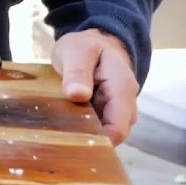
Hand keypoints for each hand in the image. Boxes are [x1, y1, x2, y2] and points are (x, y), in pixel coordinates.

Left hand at [52, 29, 138, 145]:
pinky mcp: (107, 116)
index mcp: (122, 89)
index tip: (70, 141)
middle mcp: (126, 105)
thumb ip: (77, 71)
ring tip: (59, 133)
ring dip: (85, 137)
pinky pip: (98, 131)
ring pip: (105, 136)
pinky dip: (83, 132)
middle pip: (112, 136)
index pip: (117, 128)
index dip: (97, 140)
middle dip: (89, 141)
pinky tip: (64, 129)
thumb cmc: (87, 46)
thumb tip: (77, 95)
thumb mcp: (78, 51)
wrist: (97, 43)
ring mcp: (118, 113)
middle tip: (59, 139)